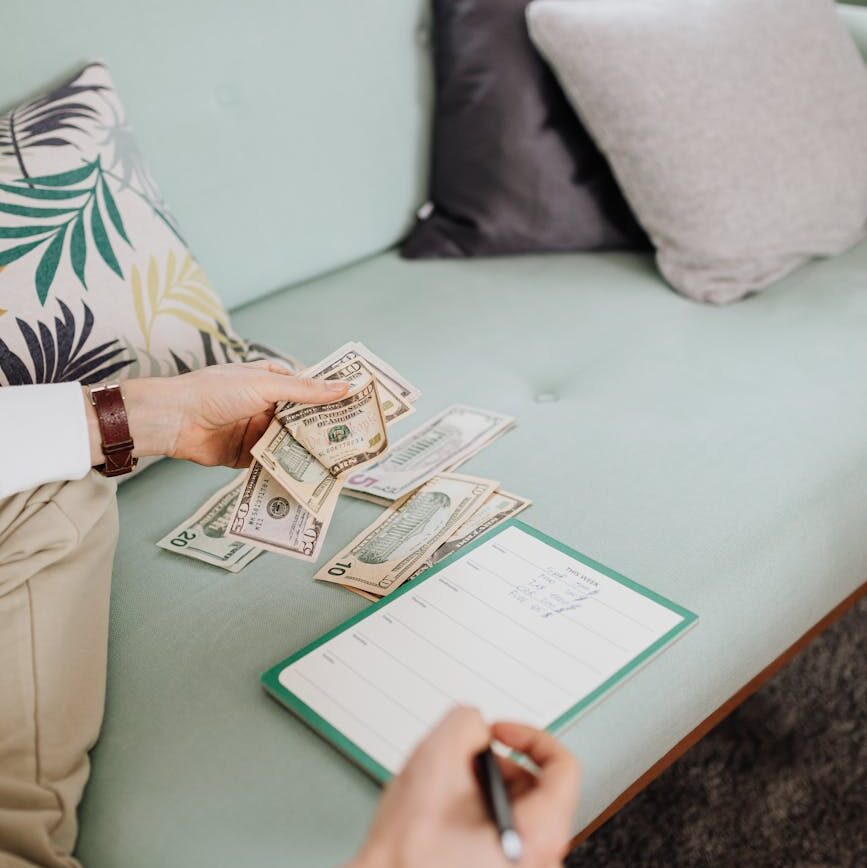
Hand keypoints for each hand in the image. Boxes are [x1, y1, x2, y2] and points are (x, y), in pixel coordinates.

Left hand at [83, 362, 348, 468]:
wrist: (173, 420)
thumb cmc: (215, 391)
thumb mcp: (266, 385)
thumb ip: (306, 390)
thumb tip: (345, 386)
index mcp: (272, 381)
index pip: (311, 389)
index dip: (334, 398)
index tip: (361, 407)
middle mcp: (267, 406)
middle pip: (304, 420)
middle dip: (326, 431)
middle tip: (357, 442)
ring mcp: (257, 431)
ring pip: (291, 443)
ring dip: (309, 452)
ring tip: (340, 464)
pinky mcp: (247, 456)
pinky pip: (273, 464)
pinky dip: (288, 470)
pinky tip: (310, 479)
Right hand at [350, 706, 579, 867]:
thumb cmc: (408, 850)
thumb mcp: (437, 756)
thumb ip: (467, 721)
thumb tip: (475, 725)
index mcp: (538, 835)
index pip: (563, 767)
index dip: (528, 736)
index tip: (498, 733)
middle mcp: (540, 860)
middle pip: (537, 789)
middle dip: (498, 764)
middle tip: (462, 761)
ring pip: (518, 811)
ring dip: (483, 788)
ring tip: (447, 791)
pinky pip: (504, 832)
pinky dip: (478, 813)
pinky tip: (446, 816)